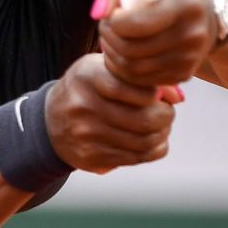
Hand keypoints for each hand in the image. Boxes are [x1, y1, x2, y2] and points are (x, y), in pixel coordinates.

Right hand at [44, 53, 174, 173]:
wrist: (49, 121)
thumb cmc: (86, 89)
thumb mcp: (104, 70)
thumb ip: (139, 76)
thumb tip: (179, 96)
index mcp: (87, 76)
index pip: (133, 88)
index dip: (156, 93)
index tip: (157, 94)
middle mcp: (84, 106)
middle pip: (144, 119)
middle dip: (166, 116)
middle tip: (166, 112)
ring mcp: (86, 135)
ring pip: (144, 142)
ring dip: (162, 134)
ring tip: (161, 126)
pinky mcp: (91, 157)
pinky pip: (136, 158)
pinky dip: (153, 149)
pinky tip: (152, 140)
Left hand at [95, 0, 216, 87]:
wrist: (198, 7)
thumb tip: (99, 12)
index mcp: (185, 4)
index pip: (137, 24)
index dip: (114, 21)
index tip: (112, 13)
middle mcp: (193, 34)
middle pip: (132, 49)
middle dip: (108, 38)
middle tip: (104, 26)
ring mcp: (190, 57)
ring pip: (133, 69)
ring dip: (112, 54)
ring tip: (109, 38)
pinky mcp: (184, 74)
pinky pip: (142, 80)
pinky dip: (123, 69)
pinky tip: (120, 52)